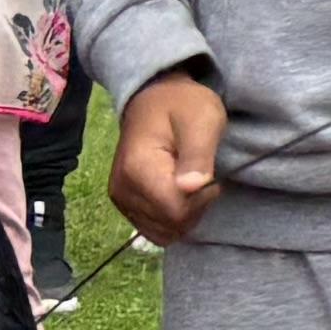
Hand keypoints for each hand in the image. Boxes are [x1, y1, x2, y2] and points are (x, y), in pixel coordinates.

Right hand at [111, 70, 227, 245]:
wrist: (153, 98)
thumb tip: (189, 188)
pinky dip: (172, 219)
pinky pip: (154, 228)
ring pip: (163, 231)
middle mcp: (122, 190)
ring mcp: (121, 199)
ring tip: (190, 183)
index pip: (176, 212)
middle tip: (201, 176)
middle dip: (195, 208)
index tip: (210, 177)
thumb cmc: (183, 105)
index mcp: (138, 169)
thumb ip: (198, 154)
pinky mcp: (124, 203)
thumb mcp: (202, 120)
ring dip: (185, 214)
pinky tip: (180, 194)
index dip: (202, 200)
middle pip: (170, 225)